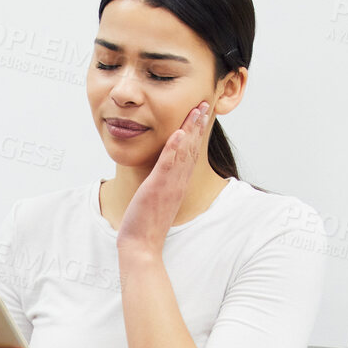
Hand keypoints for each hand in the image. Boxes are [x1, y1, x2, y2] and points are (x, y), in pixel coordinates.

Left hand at [115, 100, 212, 254]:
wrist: (142, 245)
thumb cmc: (146, 224)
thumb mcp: (158, 199)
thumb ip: (163, 184)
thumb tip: (163, 174)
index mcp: (178, 183)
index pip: (190, 153)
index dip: (197, 132)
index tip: (201, 113)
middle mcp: (178, 182)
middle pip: (192, 148)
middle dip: (198, 124)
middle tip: (205, 102)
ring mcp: (169, 185)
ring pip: (184, 153)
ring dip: (191, 130)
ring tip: (197, 109)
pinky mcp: (157, 188)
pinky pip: (168, 166)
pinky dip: (174, 149)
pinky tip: (179, 133)